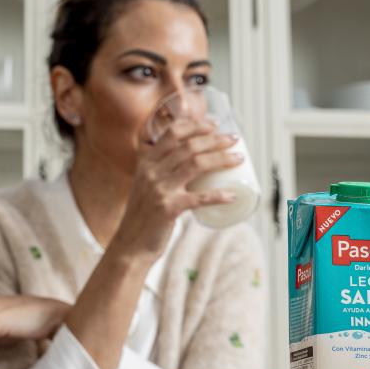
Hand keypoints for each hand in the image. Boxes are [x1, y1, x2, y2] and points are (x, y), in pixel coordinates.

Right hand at [110, 118, 241, 260]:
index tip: (215, 123)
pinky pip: (200, 198)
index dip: (196, 124)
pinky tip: (233, 195)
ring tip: (238, 158)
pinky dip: (219, 196)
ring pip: (196, 164)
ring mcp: (159, 189)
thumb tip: (190, 157)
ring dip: (222, 158)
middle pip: (189, 146)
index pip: (172, 132)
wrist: (130, 245)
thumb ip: (160, 170)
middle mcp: (151, 171)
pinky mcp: (168, 209)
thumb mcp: (145, 185)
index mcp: (146, 162)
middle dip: (215, 139)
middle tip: (233, 139)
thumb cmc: (144, 215)